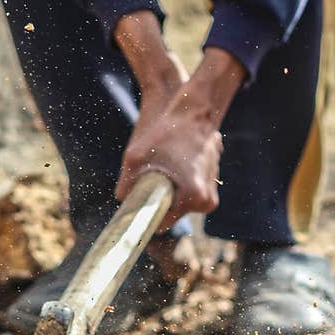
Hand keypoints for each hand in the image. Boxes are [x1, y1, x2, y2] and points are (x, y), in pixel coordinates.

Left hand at [116, 87, 222, 229]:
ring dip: (170, 193)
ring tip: (161, 171)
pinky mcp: (214, 185)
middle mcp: (206, 201)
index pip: (162, 223)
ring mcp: (212, 194)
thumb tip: (121, 201)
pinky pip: (190, 195)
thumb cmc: (168, 132)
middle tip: (149, 181)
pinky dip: (180, 185)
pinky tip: (172, 167)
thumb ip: (125, 184)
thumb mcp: (136, 157)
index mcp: (193, 197)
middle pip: (172, 214)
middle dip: (160, 200)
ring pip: (182, 204)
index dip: (146, 214)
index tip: (136, 205)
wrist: (197, 112)